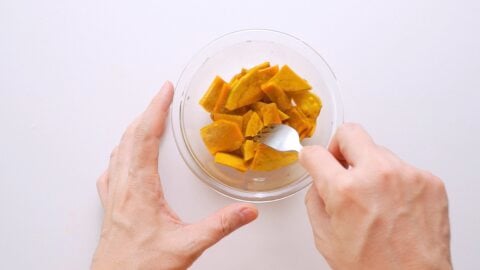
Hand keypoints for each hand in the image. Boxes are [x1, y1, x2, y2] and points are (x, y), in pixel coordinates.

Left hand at [92, 82, 257, 269]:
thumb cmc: (142, 266)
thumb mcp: (187, 246)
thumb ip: (220, 226)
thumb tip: (246, 212)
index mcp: (140, 188)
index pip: (145, 137)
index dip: (155, 110)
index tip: (163, 91)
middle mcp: (122, 186)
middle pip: (131, 137)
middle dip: (147, 111)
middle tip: (160, 95)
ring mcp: (113, 194)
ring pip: (120, 149)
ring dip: (134, 128)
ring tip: (147, 117)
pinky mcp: (111, 204)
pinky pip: (113, 166)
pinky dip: (122, 150)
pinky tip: (125, 155)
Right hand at [300, 123, 451, 269]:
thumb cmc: (374, 268)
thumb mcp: (326, 238)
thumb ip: (316, 200)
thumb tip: (318, 180)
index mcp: (345, 190)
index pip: (316, 153)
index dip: (309, 157)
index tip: (312, 159)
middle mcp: (378, 175)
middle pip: (350, 133)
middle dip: (340, 147)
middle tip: (341, 166)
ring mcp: (407, 175)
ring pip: (379, 152)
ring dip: (371, 168)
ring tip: (374, 198)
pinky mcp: (429, 181)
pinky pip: (403, 168)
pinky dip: (395, 182)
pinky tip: (394, 205)